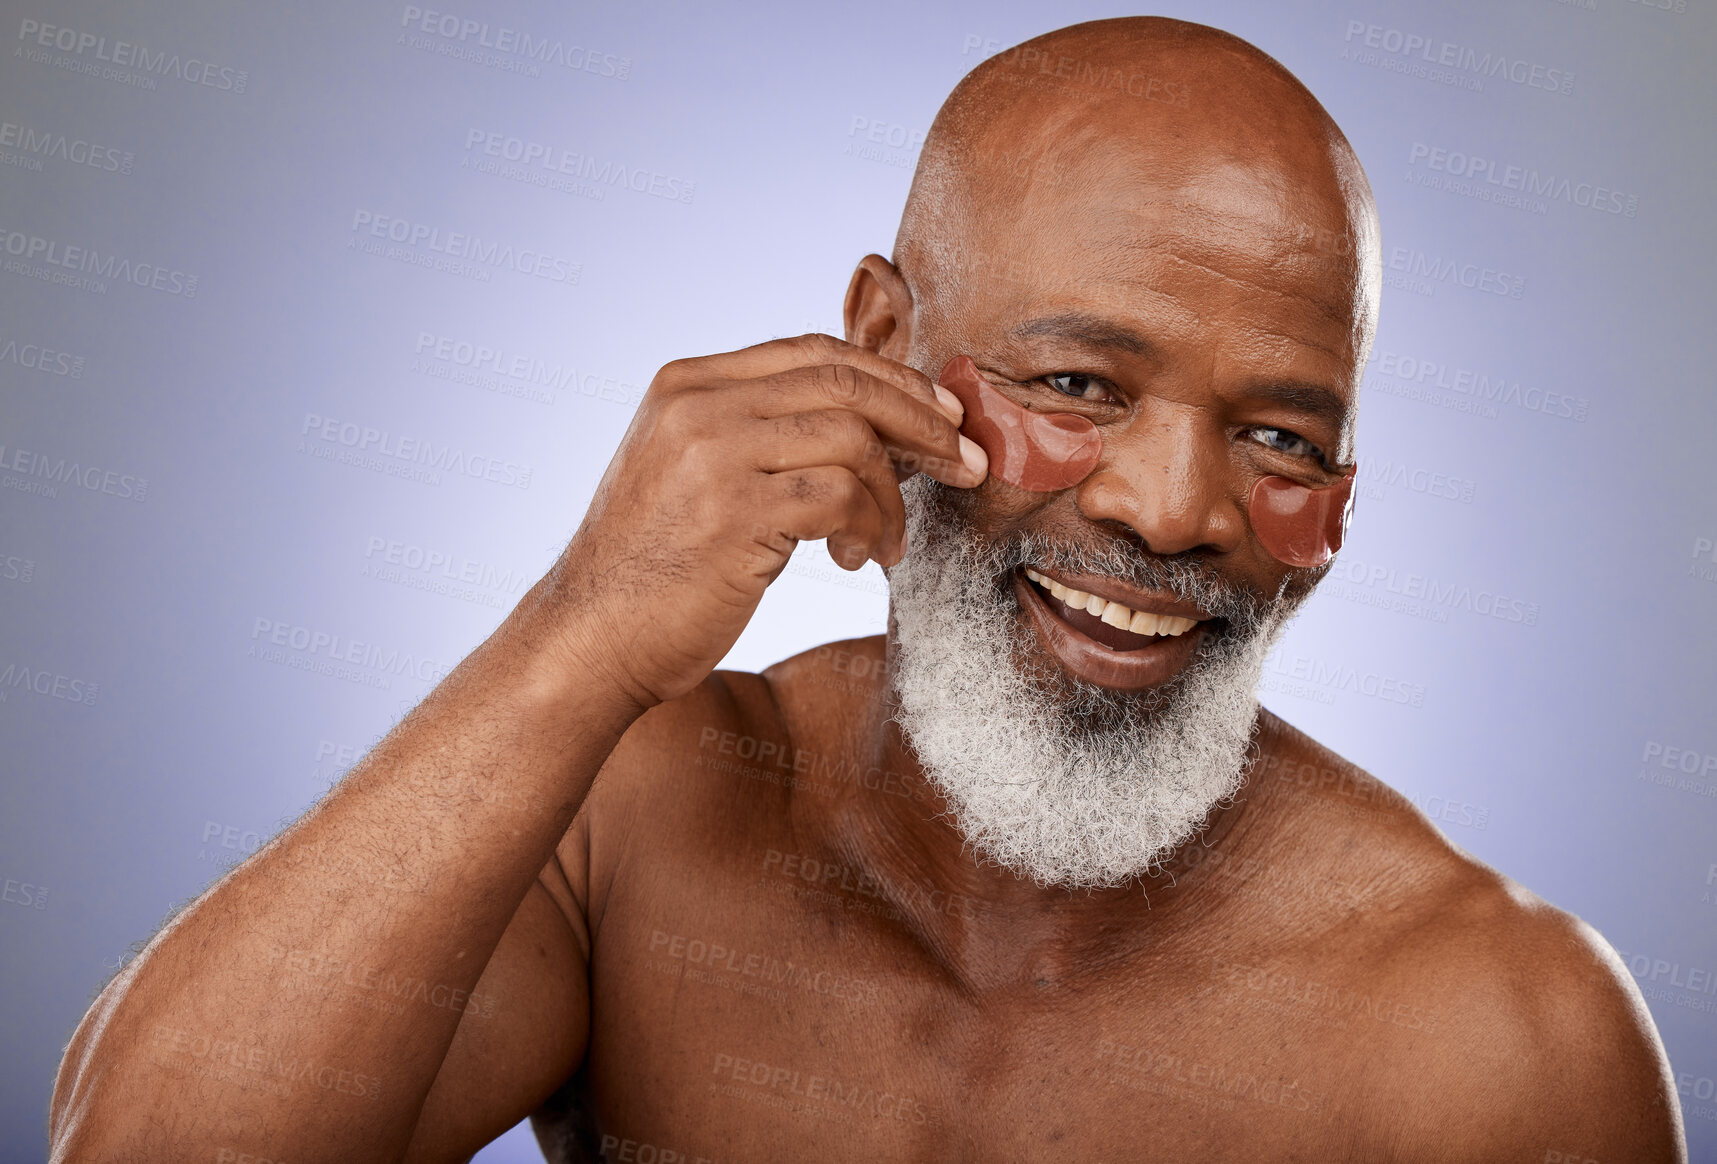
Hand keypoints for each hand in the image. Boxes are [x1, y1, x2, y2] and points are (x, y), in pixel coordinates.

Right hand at [532, 333, 986, 707]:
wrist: (588, 641)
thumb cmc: (651, 572)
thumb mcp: (690, 475)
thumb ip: (755, 435)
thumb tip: (865, 427)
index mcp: (686, 383)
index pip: (812, 352)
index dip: (890, 378)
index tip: (940, 415)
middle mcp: (697, 404)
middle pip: (844, 381)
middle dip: (921, 420)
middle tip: (965, 462)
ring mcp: (714, 453)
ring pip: (851, 438)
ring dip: (892, 494)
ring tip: (886, 542)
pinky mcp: (736, 511)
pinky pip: (842, 495)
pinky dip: (871, 527)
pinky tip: (860, 560)